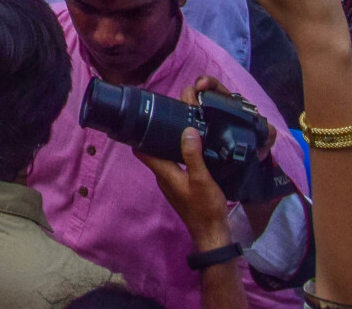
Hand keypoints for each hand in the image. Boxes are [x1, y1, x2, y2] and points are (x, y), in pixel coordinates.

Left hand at [136, 82, 233, 249]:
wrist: (213, 234)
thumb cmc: (206, 209)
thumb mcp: (201, 179)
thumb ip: (193, 156)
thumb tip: (187, 131)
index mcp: (164, 174)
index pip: (142, 151)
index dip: (138, 134)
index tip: (143, 117)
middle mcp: (164, 178)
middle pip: (153, 152)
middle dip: (156, 136)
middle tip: (166, 118)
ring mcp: (172, 184)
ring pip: (165, 159)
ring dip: (169, 146)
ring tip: (180, 130)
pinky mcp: (181, 187)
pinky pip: (175, 166)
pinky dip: (179, 156)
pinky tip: (191, 151)